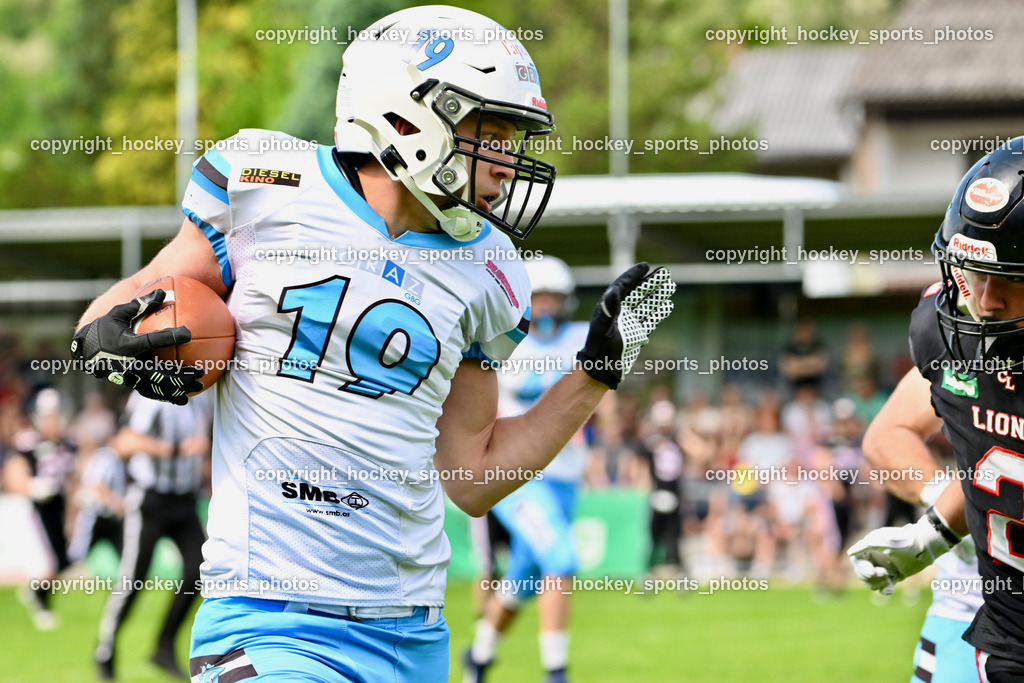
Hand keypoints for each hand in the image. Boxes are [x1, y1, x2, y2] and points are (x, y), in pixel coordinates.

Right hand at [72, 290, 203, 404]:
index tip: (188, 333)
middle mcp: (129, 364)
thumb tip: (163, 290)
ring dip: (178, 389)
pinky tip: (184, 398)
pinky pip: (152, 393)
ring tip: (198, 387)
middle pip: (159, 373)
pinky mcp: (131, 384)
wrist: (85, 351)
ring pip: (157, 387)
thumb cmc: (105, 328)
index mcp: (127, 345)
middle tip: (200, 371)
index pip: (151, 340)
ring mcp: (130, 377)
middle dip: (181, 374)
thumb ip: (141, 304)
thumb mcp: (119, 313)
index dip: (169, 337)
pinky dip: (168, 396)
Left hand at [576, 263, 674, 388]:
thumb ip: (608, 310)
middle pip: (637, 293)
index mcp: (609, 308)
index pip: (623, 286)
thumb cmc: (599, 350)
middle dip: (650, 282)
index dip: (634, 275)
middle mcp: (619, 313)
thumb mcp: (603, 329)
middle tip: (665, 272)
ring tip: (670, 285)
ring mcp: (628, 323)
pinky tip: (668, 305)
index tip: (645, 266)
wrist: (601, 370)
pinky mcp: (635, 334)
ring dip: (657, 295)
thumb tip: (615, 290)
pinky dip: (658, 312)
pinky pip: (649, 319)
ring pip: (645, 305)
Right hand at [847, 508, 958, 593]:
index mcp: (868, 549)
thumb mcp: (878, 540)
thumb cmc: (900, 541)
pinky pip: (883, 588)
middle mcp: (874, 559)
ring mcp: (883, 568)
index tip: (872, 571)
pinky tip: (891, 587)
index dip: (862, 569)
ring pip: (871, 583)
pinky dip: (885, 589)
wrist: (923, 546)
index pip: (857, 563)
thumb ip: (863, 547)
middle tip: (885, 573)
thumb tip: (850, 553)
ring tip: (890, 577)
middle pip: (862, 574)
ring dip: (879, 582)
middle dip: (872, 576)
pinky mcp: (893, 576)